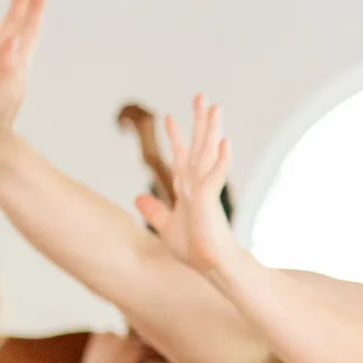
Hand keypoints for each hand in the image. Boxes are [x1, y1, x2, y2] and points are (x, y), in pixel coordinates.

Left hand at [136, 97, 241, 275]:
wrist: (213, 266)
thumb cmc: (196, 249)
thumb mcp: (166, 227)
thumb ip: (154, 211)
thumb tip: (137, 197)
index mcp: (188, 189)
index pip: (180, 156)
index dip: (175, 137)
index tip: (168, 117)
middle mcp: (198, 184)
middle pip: (198, 146)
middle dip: (199, 122)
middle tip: (201, 96)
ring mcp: (205, 190)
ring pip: (208, 154)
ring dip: (212, 130)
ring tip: (216, 108)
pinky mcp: (211, 200)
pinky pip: (215, 176)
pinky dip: (221, 159)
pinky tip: (225, 142)